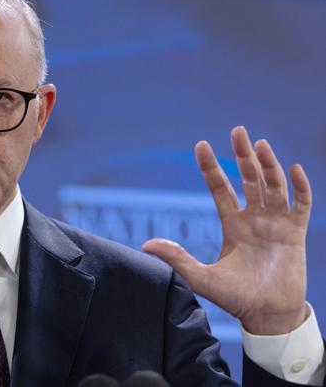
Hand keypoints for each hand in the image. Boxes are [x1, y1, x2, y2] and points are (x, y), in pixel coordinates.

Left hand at [143, 126, 310, 334]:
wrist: (267, 315)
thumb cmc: (235, 298)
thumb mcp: (201, 277)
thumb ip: (177, 259)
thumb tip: (146, 245)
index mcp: (232, 224)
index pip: (220, 187)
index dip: (211, 167)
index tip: (201, 145)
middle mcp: (254, 218)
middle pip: (249, 178)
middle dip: (243, 155)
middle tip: (238, 130)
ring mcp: (276, 223)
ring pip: (273, 185)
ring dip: (268, 165)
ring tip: (260, 144)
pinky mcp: (296, 233)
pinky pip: (300, 204)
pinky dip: (299, 187)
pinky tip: (293, 169)